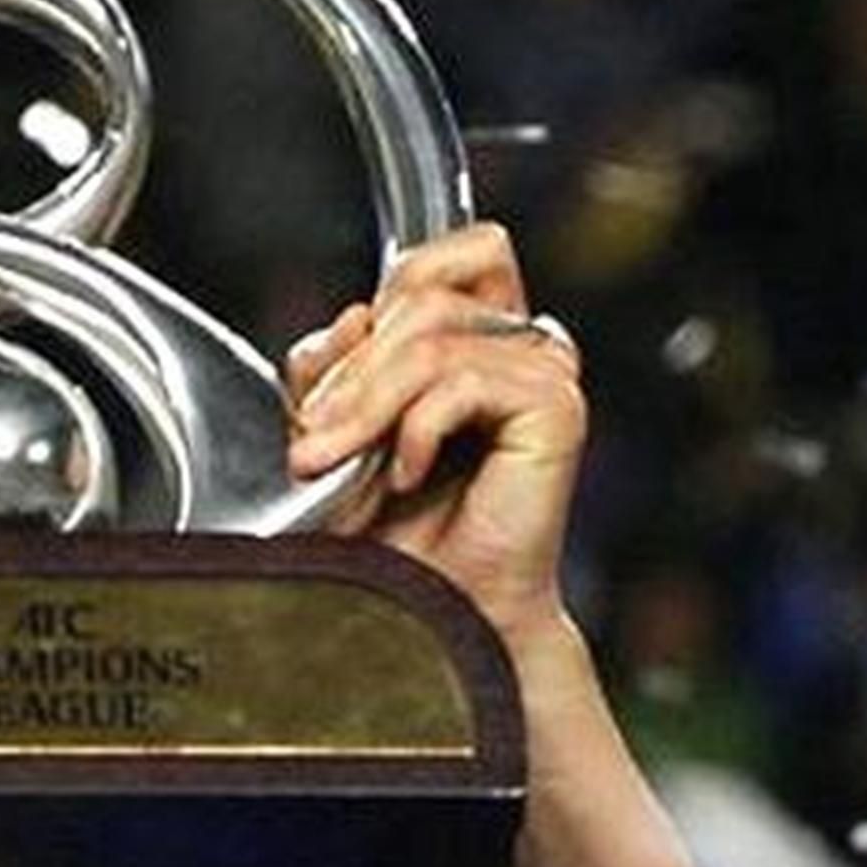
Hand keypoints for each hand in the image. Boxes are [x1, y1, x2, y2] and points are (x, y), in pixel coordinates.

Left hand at [284, 224, 586, 643]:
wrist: (433, 611)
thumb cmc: (395, 531)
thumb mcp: (338, 424)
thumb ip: (338, 360)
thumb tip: (351, 319)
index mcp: (478, 335)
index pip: (442, 255)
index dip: (383, 296)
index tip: (332, 383)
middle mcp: (520, 344)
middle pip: (420, 295)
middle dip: (349, 370)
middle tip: (311, 442)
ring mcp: (544, 373)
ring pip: (430, 336)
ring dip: (365, 404)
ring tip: (339, 462)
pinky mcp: (555, 409)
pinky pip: (459, 381)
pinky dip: (414, 429)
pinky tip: (406, 476)